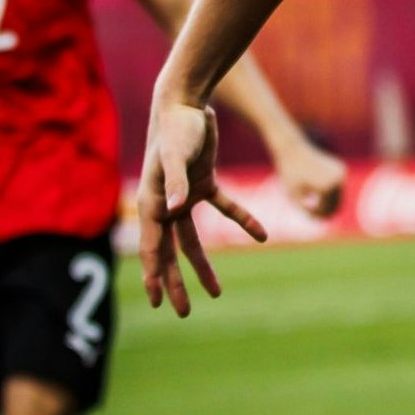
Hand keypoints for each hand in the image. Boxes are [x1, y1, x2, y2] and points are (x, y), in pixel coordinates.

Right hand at [138, 99, 264, 316]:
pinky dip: (243, 220)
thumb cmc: (177, 128)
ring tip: (215, 292)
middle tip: (182, 312)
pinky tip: (262, 235)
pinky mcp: (204, 183)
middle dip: (175, 282)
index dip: (154, 276)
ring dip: (203, 265)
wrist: (187, 102)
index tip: (158, 302)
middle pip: (171, 252)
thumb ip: (174, 181)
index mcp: (152, 203)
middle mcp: (166, 204)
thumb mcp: (175, 155)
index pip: (153, 248)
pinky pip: (225, 208)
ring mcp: (185, 195)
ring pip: (193, 240)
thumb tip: (173, 209)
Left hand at [269, 136, 348, 219]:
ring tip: (310, 196)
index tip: (304, 211)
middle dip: (324, 210)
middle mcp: (338, 180)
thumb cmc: (290, 174)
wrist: (292, 149)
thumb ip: (308, 212)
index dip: (315, 216)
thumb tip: (325, 220)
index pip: (327, 211)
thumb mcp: (295, 198)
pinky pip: (337, 188)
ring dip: (326, 201)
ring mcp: (342, 173)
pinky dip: (328, 192)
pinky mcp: (342, 169)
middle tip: (309, 210)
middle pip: (336, 205)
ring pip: (338, 197)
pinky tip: (315, 186)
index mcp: (327, 187)